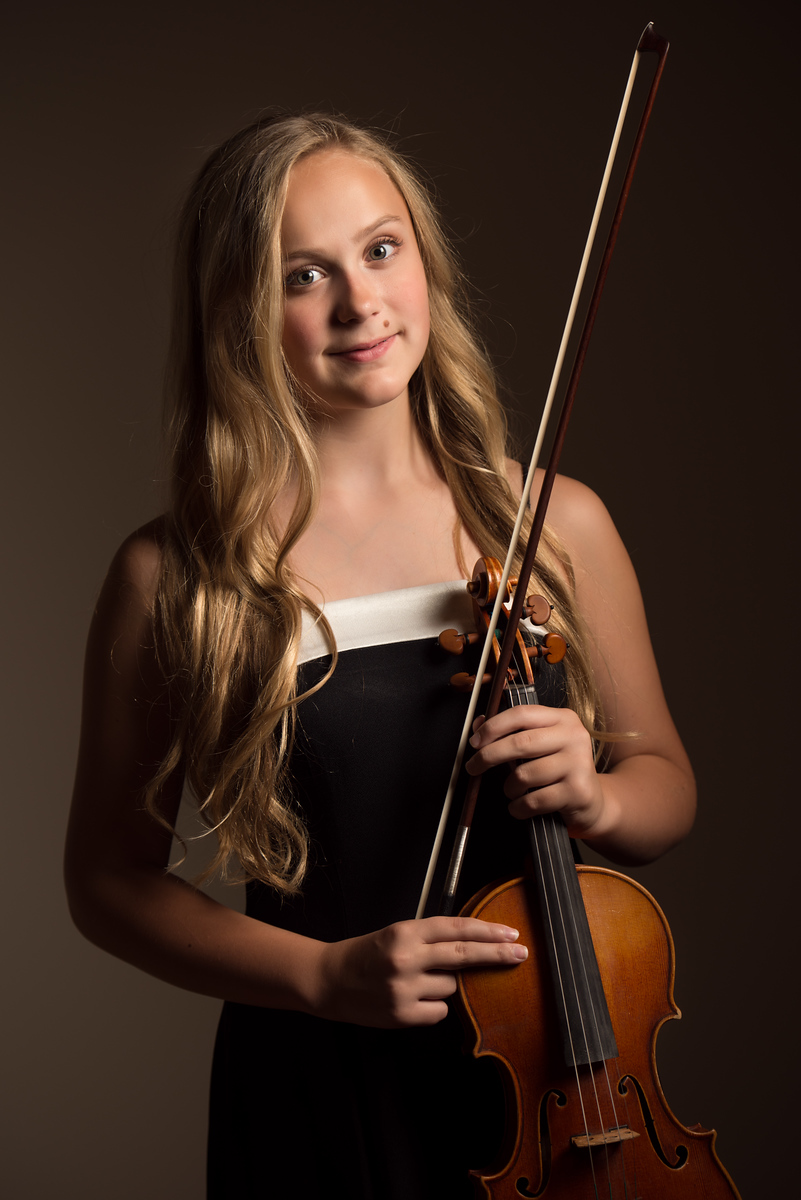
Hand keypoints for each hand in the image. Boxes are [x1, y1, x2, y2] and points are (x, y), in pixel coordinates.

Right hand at [314, 916, 526, 1028]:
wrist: (329, 980)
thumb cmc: (367, 955)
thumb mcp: (396, 935)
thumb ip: (430, 939)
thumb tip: (473, 948)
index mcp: (405, 932)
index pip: (455, 928)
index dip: (486, 931)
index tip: (511, 934)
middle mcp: (406, 958)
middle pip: (463, 954)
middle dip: (496, 954)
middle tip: (521, 953)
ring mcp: (404, 988)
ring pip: (451, 987)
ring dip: (444, 984)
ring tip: (415, 981)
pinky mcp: (403, 1015)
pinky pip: (439, 1011)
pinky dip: (433, 1006)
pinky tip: (412, 999)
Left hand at [465, 705, 606, 837]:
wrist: (592, 802)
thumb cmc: (559, 771)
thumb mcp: (540, 746)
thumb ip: (511, 733)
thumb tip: (478, 724)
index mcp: (563, 719)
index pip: (522, 714)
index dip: (493, 727)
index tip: (475, 742)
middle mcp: (574, 737)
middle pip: (520, 743)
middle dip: (489, 756)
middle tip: (473, 767)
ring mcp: (578, 764)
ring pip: (524, 775)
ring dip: (509, 787)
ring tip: (513, 791)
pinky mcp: (577, 791)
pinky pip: (534, 800)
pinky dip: (519, 807)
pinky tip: (520, 806)